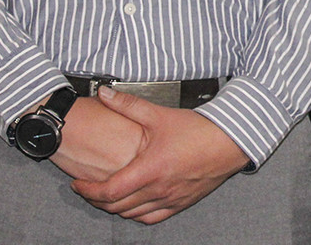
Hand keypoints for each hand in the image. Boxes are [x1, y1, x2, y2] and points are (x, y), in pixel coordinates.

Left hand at [68, 85, 250, 223]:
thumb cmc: (198, 130)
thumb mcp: (159, 114)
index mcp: (149, 170)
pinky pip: (152, 218)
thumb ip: (128, 104)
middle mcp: (158, 189)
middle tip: (89, 188)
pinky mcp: (181, 203)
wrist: (231, 141)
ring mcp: (170, 199)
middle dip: (98, 199)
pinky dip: (137, 214)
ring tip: (109, 195)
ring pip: (132, 214)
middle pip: (116, 206)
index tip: (78, 184)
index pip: (108, 191)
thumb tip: (104, 93)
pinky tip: (134, 205)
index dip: (87, 190)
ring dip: (116, 208)